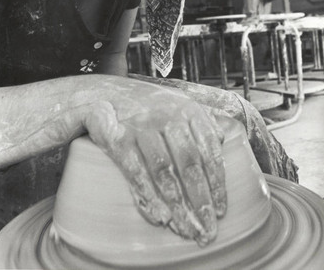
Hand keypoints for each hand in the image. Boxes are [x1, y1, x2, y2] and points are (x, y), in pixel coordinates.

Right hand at [83, 76, 225, 245]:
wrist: (103, 92)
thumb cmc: (145, 104)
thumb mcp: (177, 103)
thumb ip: (200, 121)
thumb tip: (220, 142)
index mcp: (188, 110)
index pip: (209, 150)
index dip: (217, 184)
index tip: (221, 211)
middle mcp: (168, 116)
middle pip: (190, 164)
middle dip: (200, 202)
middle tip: (207, 232)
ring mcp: (142, 126)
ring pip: (164, 171)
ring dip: (177, 205)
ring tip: (186, 231)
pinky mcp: (119, 137)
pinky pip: (136, 171)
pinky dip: (148, 196)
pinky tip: (159, 217)